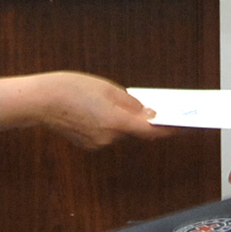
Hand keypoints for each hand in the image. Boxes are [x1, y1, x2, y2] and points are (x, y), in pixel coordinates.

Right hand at [0, 72, 168, 148]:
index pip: (153, 131)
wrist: (40, 100)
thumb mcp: (108, 88)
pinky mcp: (88, 144)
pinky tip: (98, 109)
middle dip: (144, 118)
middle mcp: (109, 138)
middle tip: (153, 104)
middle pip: (136, 130)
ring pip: (121, 131)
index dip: (173, 129)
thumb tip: (149, 113)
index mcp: (116, 122)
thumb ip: (131, 103)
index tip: (190, 126)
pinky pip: (107, 133)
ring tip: (111, 99)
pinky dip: (109, 122)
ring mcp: (98, 143)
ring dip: (123, 119)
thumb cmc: (71, 88)